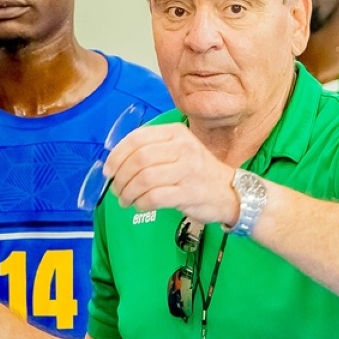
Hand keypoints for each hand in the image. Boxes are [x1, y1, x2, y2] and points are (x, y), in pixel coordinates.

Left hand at [103, 123, 238, 225]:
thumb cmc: (196, 172)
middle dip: (120, 177)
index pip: (137, 139)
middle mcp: (182, 148)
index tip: (109, 170)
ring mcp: (188, 170)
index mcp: (175, 133)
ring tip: (125, 200)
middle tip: (116, 189)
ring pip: (143, 179)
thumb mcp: (177, 150)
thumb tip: (115, 163)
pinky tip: (140, 205)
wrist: (229, 192)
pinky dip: (141, 203)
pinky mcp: (189, 192)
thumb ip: (150, 150)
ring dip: (128, 192)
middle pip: (138, 160)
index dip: (117, 155)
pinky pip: (154, 197)